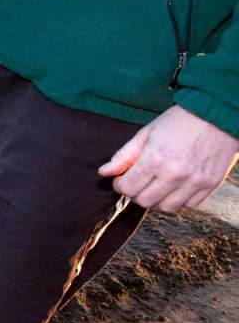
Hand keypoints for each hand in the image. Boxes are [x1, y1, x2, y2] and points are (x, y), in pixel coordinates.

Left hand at [98, 105, 238, 213]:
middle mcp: (175, 174)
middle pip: (145, 201)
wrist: (216, 114)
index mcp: (155, 159)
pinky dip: (180, 199)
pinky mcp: (210, 184)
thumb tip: (104, 172)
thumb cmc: (179, 121)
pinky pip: (189, 205)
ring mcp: (195, 181)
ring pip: (167, 207)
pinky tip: (177, 185)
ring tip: (159, 184)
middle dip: (137, 193)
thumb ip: (124, 155)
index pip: (128, 189)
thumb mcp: (146, 133)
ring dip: (158, 199)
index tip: (123, 179)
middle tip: (140, 181)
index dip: (120, 185)